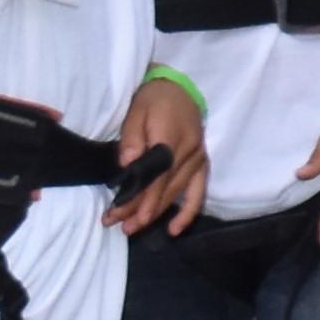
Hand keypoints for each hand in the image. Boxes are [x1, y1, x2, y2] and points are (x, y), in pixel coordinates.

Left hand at [112, 78, 210, 233]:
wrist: (178, 89)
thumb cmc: (152, 99)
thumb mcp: (136, 110)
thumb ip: (132, 136)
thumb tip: (128, 163)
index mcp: (170, 136)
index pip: (154, 173)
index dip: (138, 195)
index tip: (119, 212)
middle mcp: (187, 151)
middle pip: (163, 187)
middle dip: (140, 209)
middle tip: (118, 225)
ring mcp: (197, 159)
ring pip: (176, 193)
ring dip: (156, 213)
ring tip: (133, 228)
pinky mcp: (202, 164)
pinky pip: (198, 192)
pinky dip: (188, 213)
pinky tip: (175, 230)